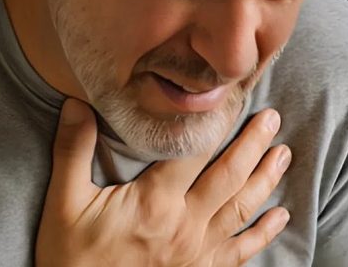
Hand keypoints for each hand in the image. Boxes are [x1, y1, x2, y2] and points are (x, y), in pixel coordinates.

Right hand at [36, 98, 291, 266]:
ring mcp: (197, 253)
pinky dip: (263, 233)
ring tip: (283, 154)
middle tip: (272, 118)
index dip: (215, 121)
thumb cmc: (72, 259)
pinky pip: (241, 251)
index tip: (231, 96)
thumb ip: (72, 152)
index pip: (194, 151)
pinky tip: (281, 216)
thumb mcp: (64, 203)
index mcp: (155, 203)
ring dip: (265, 179)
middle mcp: (185, 225)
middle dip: (253, 144)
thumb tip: (75, 104)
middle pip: (229, 176)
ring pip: (241, 209)